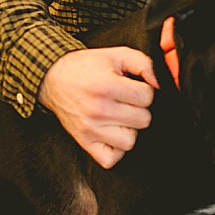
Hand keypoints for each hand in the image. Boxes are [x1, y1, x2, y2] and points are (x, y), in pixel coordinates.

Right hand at [38, 47, 158, 168]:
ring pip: (130, 141)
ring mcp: (90, 129)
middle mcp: (98, 110)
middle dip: (139, 109)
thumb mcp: (117, 55)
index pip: (147, 97)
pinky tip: (112, 133)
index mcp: (106, 86)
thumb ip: (144, 64)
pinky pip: (111, 159)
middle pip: (143, 120)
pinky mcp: (84, 142)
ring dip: (129, 129)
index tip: (134, 87)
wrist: (54, 78)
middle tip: (125, 100)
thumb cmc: (87, 67)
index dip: (145, 90)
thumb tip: (160, 83)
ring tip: (119, 116)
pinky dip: (116, 149)